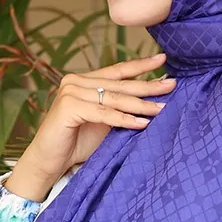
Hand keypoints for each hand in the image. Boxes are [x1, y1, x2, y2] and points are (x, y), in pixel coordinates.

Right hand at [5, 52, 175, 200]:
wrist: (49, 162)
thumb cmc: (76, 144)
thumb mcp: (104, 123)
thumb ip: (120, 109)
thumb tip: (152, 101)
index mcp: (84, 81)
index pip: (117, 71)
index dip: (140, 65)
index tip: (162, 59)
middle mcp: (76, 81)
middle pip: (119, 84)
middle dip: (147, 86)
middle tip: (172, 85)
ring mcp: (70, 92)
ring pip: (113, 98)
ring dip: (140, 104)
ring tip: (161, 108)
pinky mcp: (68, 107)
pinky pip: (103, 113)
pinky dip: (123, 119)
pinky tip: (141, 123)